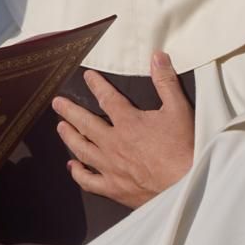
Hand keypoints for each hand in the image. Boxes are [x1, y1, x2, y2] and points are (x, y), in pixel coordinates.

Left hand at [52, 51, 195, 208]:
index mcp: (128, 122)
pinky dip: (78, 173)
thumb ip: (166, 82)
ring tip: (60, 127)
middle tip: (57, 102)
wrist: (187, 185)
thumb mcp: (179, 109)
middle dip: (70, 110)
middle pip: (85, 123)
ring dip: (69, 137)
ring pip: (82, 150)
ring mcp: (110, 167)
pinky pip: (89, 181)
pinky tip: (72, 167)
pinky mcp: (114, 188)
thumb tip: (157, 57)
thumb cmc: (184, 149)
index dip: (96, 85)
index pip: (107, 98)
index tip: (87, 77)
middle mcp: (113, 143)